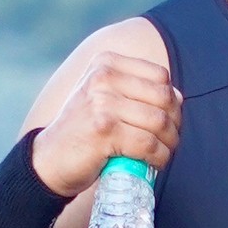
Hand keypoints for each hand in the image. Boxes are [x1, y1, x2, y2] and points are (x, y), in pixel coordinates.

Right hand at [31, 52, 181, 199]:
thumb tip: (177, 97)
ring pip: (159, 122)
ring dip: (169, 143)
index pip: (159, 76)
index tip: (167, 120)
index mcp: (106, 63)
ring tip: (162, 153)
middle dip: (174, 123)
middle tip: (168, 141)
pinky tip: (154, 163)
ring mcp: (102, 103)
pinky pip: (148, 144)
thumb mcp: (103, 97)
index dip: (171, 101)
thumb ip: (134, 91)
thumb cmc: (83, 131)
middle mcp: (103, 78)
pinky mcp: (104, 131)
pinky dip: (159, 157)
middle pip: (163, 97)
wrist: (49, 159)